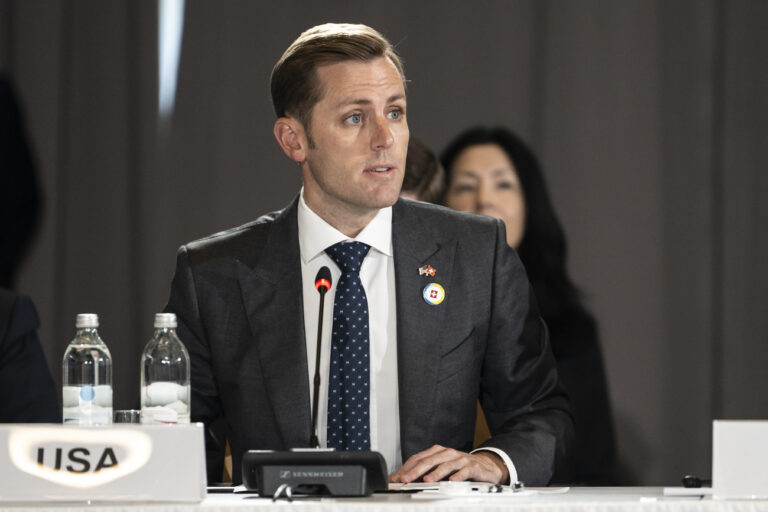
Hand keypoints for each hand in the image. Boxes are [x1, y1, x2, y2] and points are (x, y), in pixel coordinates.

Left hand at [389, 444, 508, 483]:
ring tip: (426, 480)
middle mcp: (447, 453)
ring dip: (435, 473)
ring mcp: (460, 459)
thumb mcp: (440, 468)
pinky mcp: (472, 467)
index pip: (418, 459)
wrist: (485, 465)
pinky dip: (458, 476)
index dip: (406, 468)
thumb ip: (423, 472)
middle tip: (405, 479)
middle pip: (428, 461)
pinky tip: (453, 481)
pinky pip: (465, 471)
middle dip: (415, 471)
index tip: (396, 478)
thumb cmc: (459, 467)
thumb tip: (403, 479)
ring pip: (445, 465)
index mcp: (437, 452)